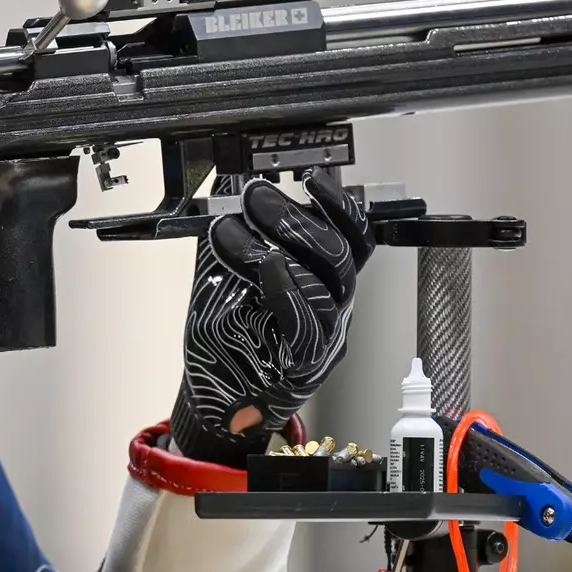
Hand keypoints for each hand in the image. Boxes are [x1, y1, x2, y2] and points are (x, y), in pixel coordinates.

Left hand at [169, 168, 375, 465]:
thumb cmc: (229, 335)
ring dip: (278, 244)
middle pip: (338, 256)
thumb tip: (230, 181)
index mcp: (327, 282)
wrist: (218, 396)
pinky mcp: (304, 362)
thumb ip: (237, 232)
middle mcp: (334, 307)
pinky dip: (285, 288)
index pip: (354, 238)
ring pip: (324, 284)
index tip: (313, 176)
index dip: (340, 205)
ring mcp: (323, 336)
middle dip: (296, 217)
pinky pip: (305, 322)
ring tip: (236, 224)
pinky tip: (264, 264)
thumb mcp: (230, 273)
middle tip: (256, 195)